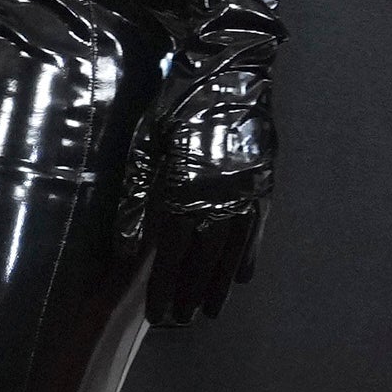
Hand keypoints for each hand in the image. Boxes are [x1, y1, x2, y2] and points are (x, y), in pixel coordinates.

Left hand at [128, 60, 272, 326]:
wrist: (229, 71)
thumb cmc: (176, 104)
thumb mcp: (144, 143)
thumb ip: (136, 196)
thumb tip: (126, 247)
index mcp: (185, 189)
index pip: (173, 252)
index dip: (165, 286)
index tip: (159, 313)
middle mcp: (219, 198)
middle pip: (204, 259)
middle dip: (192, 292)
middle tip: (184, 320)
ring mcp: (247, 192)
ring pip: (233, 250)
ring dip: (221, 283)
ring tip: (212, 310)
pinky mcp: (265, 183)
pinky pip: (258, 229)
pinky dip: (250, 255)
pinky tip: (244, 277)